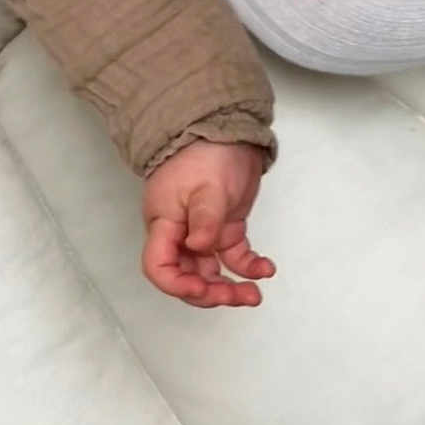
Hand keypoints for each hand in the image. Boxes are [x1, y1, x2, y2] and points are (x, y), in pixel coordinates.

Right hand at [142, 140, 274, 308]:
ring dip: (230, 286)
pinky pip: (233, 256)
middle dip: (210, 292)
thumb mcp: (207, 186)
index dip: (177, 285)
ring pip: (211, 271)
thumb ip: (205, 218)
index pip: (159, 267)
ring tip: (254, 294)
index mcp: (165, 224)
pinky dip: (248, 266)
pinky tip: (265, 269)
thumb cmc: (206, 153)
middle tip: (238, 297)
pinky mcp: (226, 226)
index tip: (204, 288)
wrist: (226, 127)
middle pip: (187, 275)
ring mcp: (204, 231)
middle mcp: (180, 233)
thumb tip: (199, 247)